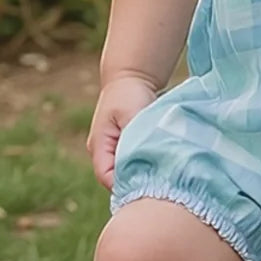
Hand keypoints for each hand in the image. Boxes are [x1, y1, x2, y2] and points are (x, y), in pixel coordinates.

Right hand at [86, 74, 157, 189]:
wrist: (132, 76)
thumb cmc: (129, 93)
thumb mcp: (132, 115)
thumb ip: (133, 140)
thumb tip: (141, 164)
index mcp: (99, 146)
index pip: (107, 178)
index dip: (126, 185)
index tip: (149, 184)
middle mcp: (103, 153)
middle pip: (116, 180)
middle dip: (136, 182)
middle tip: (159, 184)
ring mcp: (112, 151)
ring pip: (126, 172)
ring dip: (142, 173)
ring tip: (162, 174)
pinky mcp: (125, 147)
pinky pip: (133, 163)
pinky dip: (146, 164)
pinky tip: (161, 164)